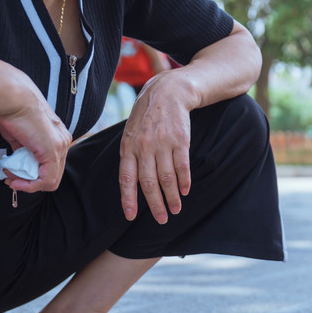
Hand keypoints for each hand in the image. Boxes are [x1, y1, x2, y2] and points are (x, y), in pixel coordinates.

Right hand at [0, 79, 71, 192]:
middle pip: (52, 175)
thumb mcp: (20, 135)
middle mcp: (63, 142)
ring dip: (27, 183)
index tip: (14, 174)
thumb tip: (19, 161)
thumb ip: (24, 149)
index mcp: (58, 136)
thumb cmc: (13, 110)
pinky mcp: (53, 150)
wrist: (12, 97)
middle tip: (11, 178)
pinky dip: (30, 185)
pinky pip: (47, 179)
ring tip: (11, 176)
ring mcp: (60, 146)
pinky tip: (15, 179)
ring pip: (50, 180)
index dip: (33, 175)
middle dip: (30, 181)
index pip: (52, 166)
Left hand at [118, 72, 195, 223]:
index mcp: (128, 147)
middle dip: (155, 204)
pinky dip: (184, 181)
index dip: (128, 199)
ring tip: (176, 209)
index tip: (131, 216)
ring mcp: (163, 143)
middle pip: (149, 182)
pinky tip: (185, 191)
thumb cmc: (147, 116)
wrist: (167, 92)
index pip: (126, 178)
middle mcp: (144, 147)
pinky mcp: (181, 140)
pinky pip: (182, 166)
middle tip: (162, 220)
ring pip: (167, 177)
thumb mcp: (131, 132)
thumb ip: (131, 155)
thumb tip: (131, 183)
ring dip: (172, 197)